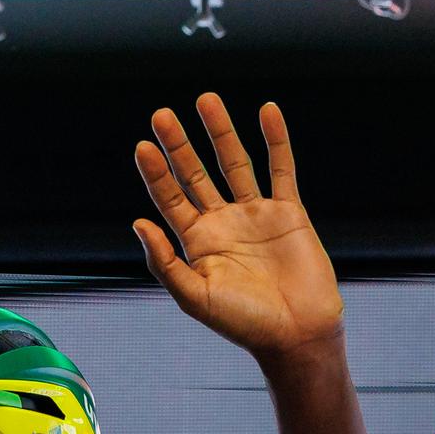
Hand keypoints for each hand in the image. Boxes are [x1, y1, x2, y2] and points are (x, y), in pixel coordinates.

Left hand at [131, 95, 342, 365]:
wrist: (296, 333)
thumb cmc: (243, 323)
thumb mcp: (195, 297)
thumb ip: (165, 262)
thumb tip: (138, 222)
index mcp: (196, 242)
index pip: (169, 198)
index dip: (156, 173)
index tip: (143, 146)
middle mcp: (222, 223)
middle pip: (195, 173)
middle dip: (179, 145)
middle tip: (162, 115)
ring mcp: (255, 214)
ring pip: (235, 163)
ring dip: (221, 132)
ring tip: (206, 99)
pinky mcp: (288, 211)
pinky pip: (281, 169)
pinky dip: (276, 140)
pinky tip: (267, 112)